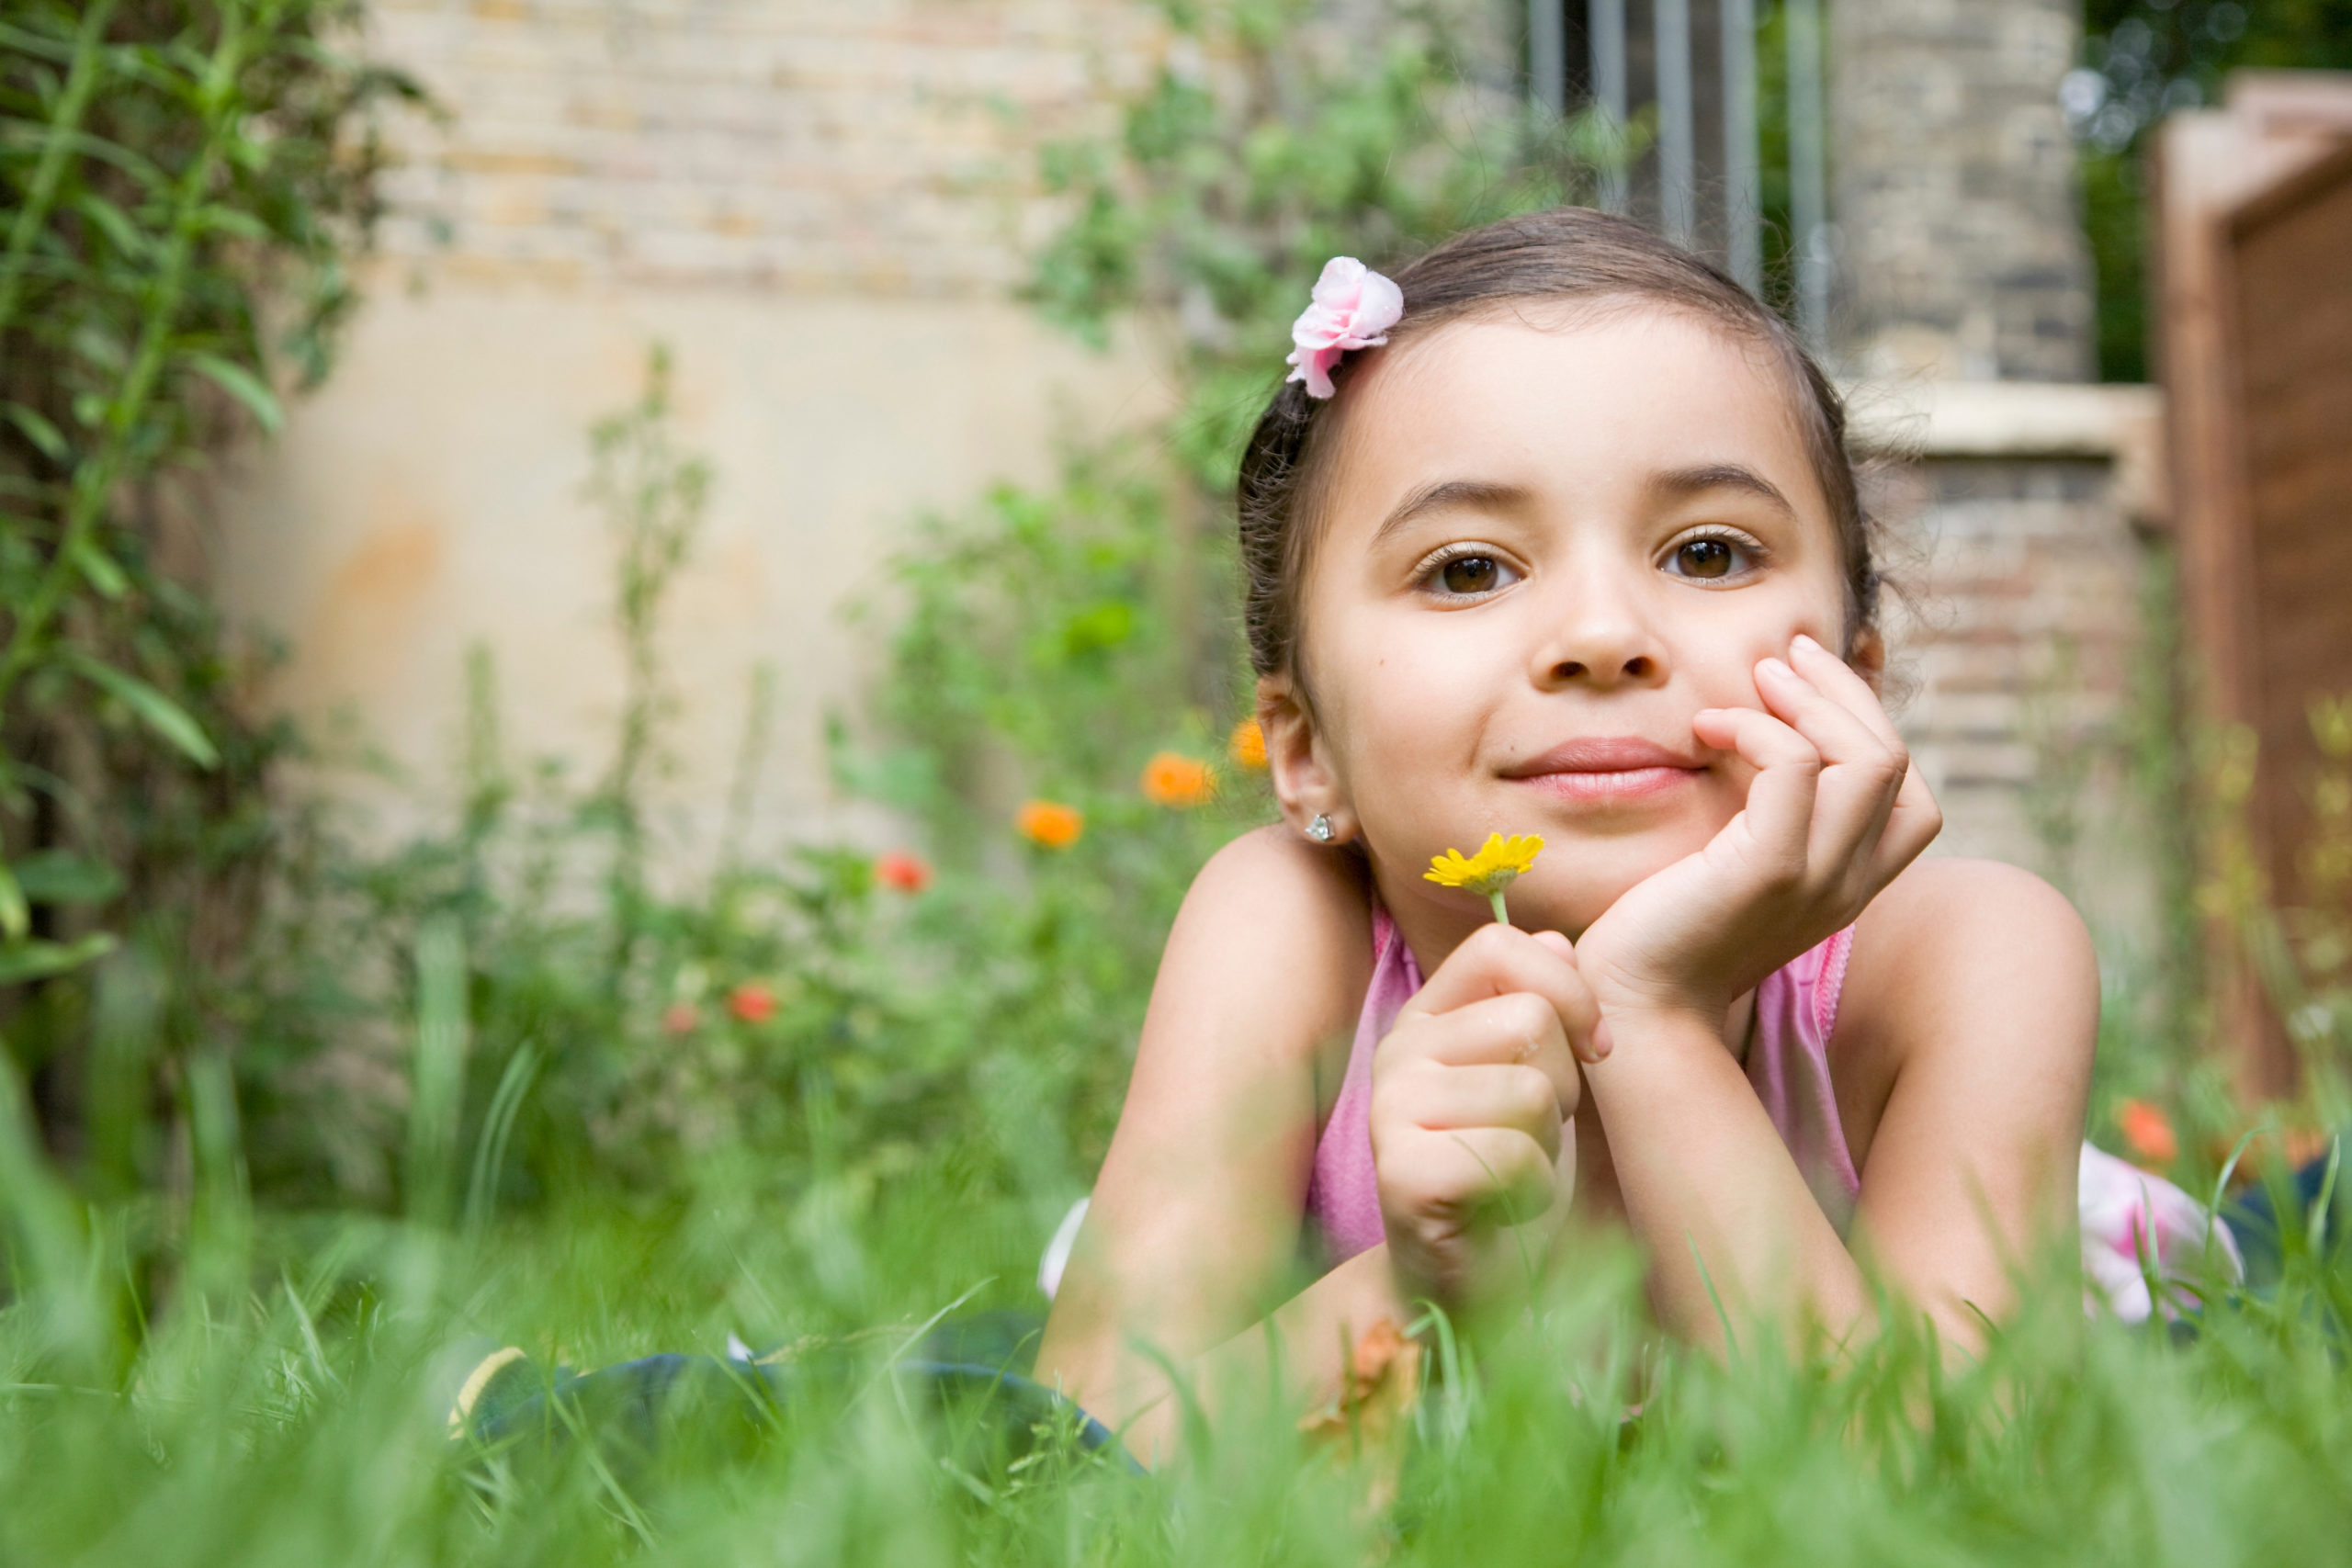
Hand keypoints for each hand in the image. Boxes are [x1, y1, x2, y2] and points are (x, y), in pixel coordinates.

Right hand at [1370, 922, 1602, 1307]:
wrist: (1478, 1289)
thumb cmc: (1514, 1178)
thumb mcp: (1542, 1079)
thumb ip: (1545, 1005)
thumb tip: (1556, 941)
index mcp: (1429, 1017)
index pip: (1500, 945)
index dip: (1568, 989)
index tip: (1596, 1050)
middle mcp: (1397, 1052)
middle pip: (1530, 1019)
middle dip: (1566, 1086)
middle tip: (1535, 1136)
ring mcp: (1389, 1111)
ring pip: (1530, 1090)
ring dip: (1549, 1146)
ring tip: (1517, 1174)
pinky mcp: (1401, 1174)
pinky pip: (1512, 1155)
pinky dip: (1533, 1192)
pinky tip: (1504, 1211)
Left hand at [1573, 633, 1941, 1021]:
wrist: (1631, 1004)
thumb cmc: (1665, 932)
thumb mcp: (1733, 869)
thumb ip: (1764, 819)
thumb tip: (1765, 737)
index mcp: (1847, 885)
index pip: (1913, 797)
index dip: (1872, 725)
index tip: (1809, 683)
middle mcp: (1847, 884)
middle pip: (1896, 760)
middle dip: (1843, 691)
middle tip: (1784, 656)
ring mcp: (1816, 879)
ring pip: (1867, 758)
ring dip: (1809, 699)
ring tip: (1755, 678)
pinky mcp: (1766, 870)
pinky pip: (1793, 767)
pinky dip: (1755, 728)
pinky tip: (1705, 727)